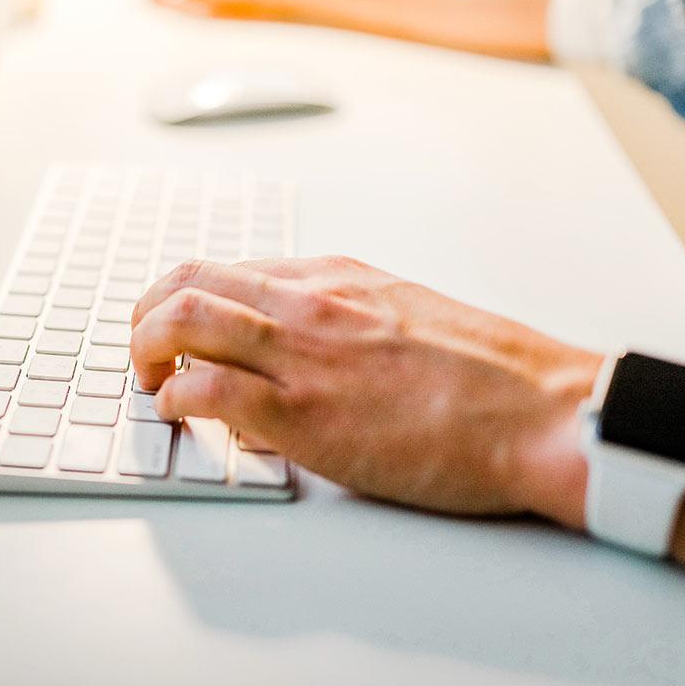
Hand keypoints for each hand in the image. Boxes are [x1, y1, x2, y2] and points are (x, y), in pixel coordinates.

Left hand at [130, 257, 600, 524]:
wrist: (543, 412)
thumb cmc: (491, 375)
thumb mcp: (407, 317)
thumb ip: (343, 324)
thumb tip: (295, 350)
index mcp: (334, 276)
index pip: (227, 268)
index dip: (183, 296)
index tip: (174, 324)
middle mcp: (308, 301)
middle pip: (188, 281)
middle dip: (146, 313)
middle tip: (141, 347)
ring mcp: (301, 353)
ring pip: (182, 320)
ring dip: (144, 348)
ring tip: (146, 377)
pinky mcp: (302, 413)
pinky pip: (204, 392)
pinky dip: (174, 400)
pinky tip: (180, 416)